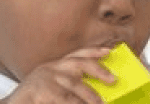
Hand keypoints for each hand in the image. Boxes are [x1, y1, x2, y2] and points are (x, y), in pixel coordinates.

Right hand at [0, 47, 114, 103]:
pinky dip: (76, 102)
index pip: (76, 54)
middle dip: (98, 69)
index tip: (109, 51)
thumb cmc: (36, 99)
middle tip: (113, 79)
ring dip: (90, 95)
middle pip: (78, 63)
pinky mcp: (41, 90)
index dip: (93, 51)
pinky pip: (65, 98)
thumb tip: (99, 95)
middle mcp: (50, 68)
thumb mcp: (53, 88)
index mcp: (54, 66)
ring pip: (74, 84)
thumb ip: (71, 87)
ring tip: (101, 103)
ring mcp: (45, 78)